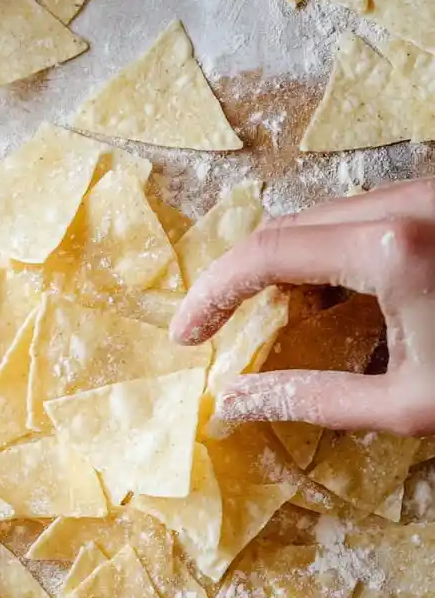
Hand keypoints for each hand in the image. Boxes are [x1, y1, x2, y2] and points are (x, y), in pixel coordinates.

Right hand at [171, 178, 434, 436]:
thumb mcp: (408, 404)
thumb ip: (316, 398)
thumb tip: (234, 401)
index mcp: (390, 250)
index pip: (267, 253)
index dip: (213, 292)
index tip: (187, 333)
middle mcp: (407, 203)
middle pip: (290, 224)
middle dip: (243, 274)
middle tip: (218, 323)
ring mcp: (431, 192)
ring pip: (328, 212)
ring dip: (288, 258)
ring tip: (274, 311)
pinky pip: (369, 211)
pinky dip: (333, 246)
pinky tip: (334, 290)